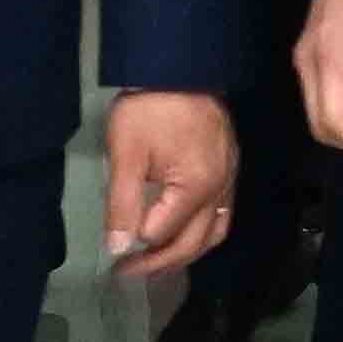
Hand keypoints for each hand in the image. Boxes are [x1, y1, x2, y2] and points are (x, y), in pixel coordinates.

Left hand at [101, 88, 237, 278]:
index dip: (136, 247)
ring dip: (185, 253)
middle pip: (194, 242)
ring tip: (156, 264)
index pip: (164, 233)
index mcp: (196, 187)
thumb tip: (117, 247)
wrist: (180, 67)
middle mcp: (221, 189)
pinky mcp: (230, 170)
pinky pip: (222, 215)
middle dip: (160, 263)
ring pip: (214, 233)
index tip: (112, 259)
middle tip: (128, 274)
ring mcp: (230, 180)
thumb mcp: (125, 155)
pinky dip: (201, 234)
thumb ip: (121, 204)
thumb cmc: (148, 109)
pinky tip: (182, 234)